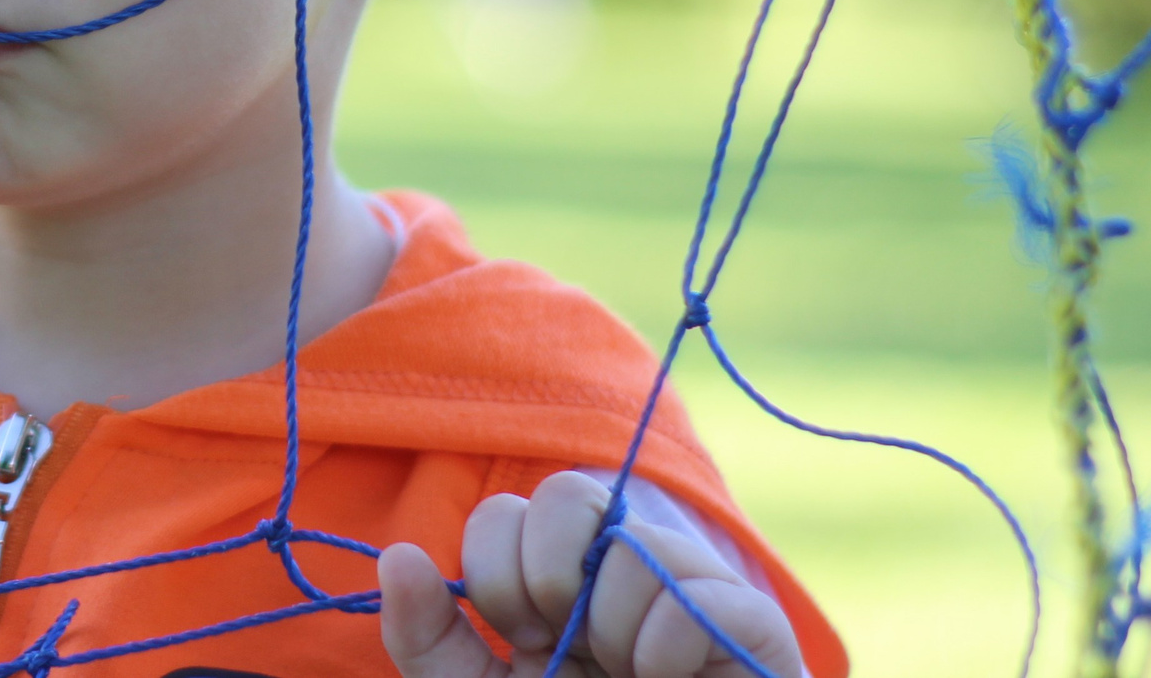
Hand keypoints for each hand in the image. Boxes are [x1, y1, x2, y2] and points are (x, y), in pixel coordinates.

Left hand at [377, 472, 800, 677]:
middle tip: (564, 646)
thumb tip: (396, 556)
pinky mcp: (754, 624)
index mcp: (561, 578)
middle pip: (568, 491)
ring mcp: (691, 588)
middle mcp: (623, 566)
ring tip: (630, 676)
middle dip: (544, 577)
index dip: (496, 572)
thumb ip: (431, 639)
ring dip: (612, 631)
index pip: (508, 513)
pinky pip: (704, 594)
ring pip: (634, 545)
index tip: (518, 637)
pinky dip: (667, 650)